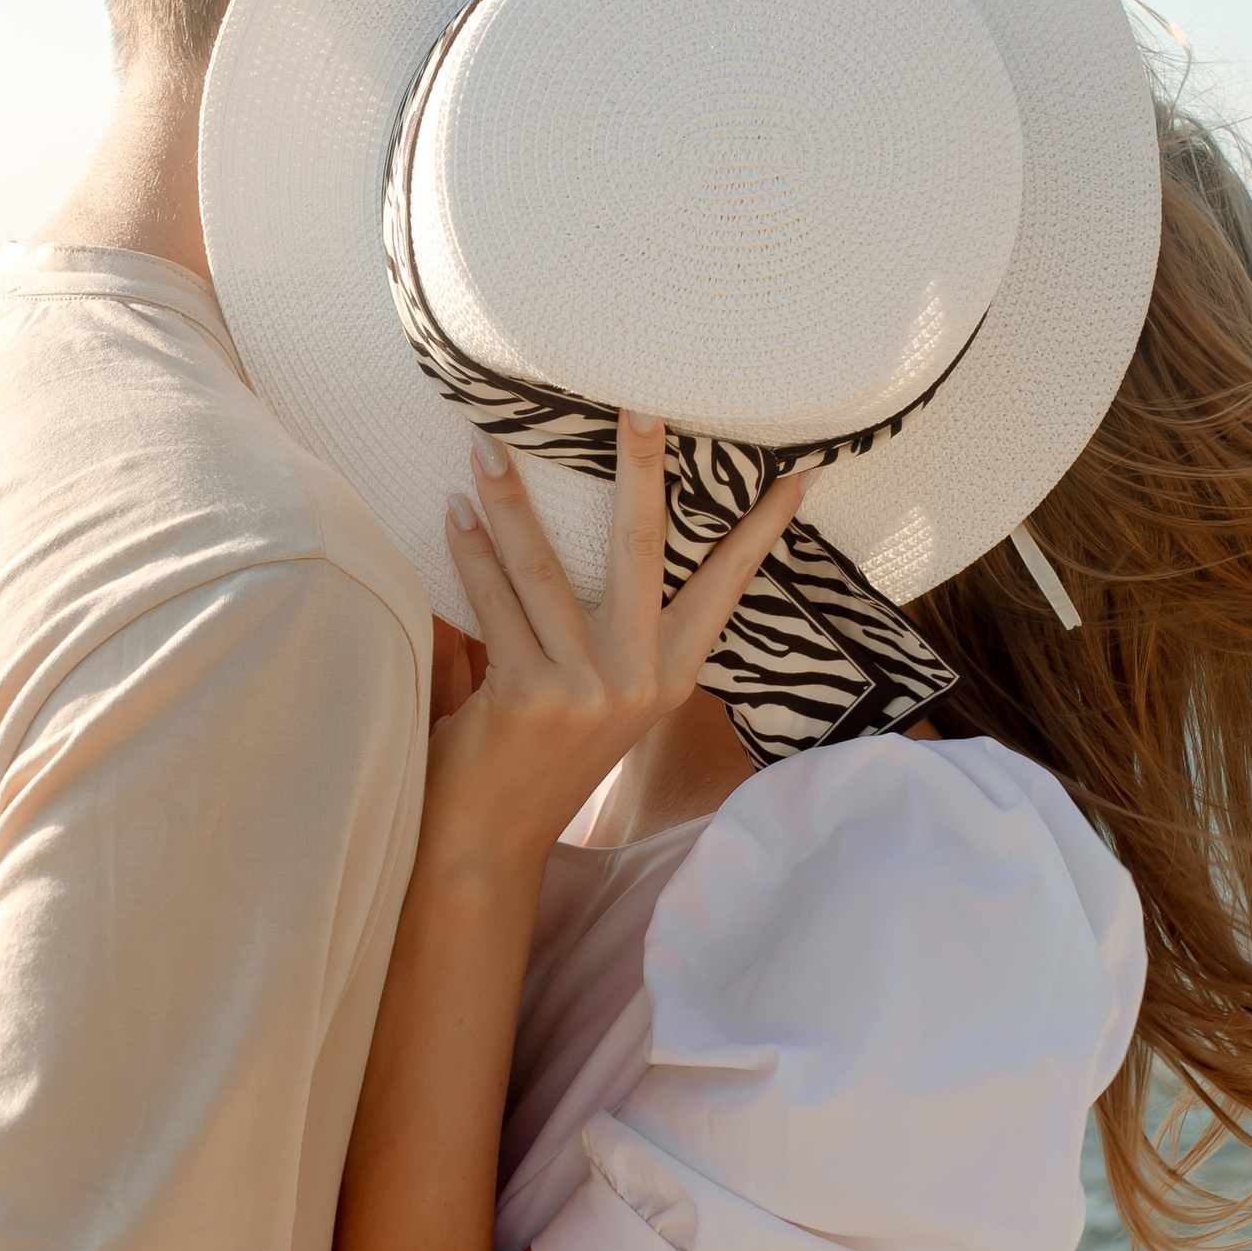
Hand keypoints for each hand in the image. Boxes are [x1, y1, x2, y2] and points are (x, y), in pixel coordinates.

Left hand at [430, 414, 802, 874]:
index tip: (796, 475)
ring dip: (512, 501)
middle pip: (644, 551)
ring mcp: (588, 689)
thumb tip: (588, 531)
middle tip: (637, 407)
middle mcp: (640, 679)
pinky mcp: (530, 697)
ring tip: (488, 448)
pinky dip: (471, 553)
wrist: (488, 843)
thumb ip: (602, 632)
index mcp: (669, 676)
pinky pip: (495, 604)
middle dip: (641, 472)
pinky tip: (454, 515)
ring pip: (547, 569)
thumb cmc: (535, 756)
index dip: (760, 531)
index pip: (725, 587)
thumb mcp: (594, 696)